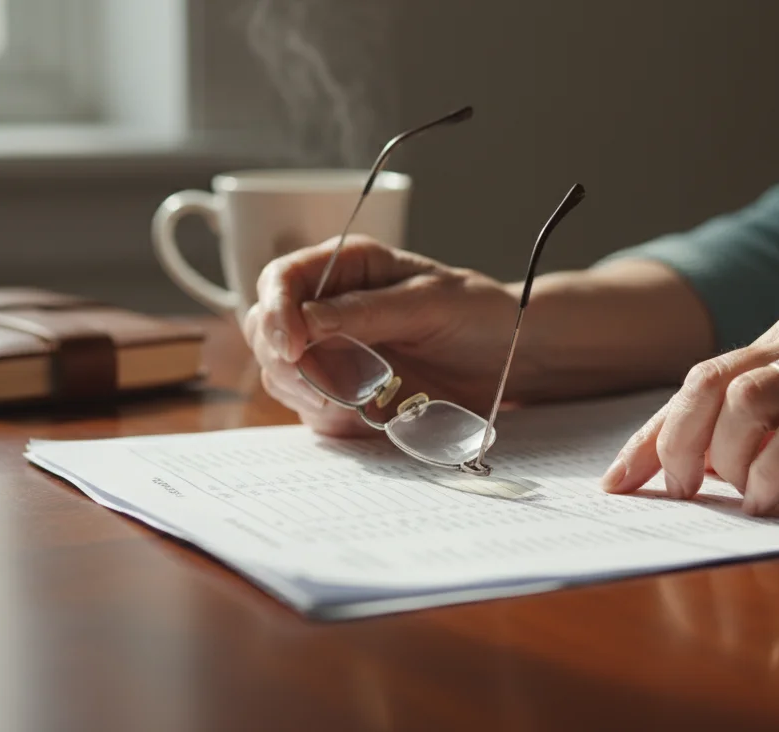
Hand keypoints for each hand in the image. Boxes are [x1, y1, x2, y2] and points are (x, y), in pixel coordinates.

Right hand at [241, 236, 520, 435]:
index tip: (293, 348)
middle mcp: (330, 307)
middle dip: (288, 363)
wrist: (511, 358)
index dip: (276, 313)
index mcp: (348, 266)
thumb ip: (367, 311)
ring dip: (310, 395)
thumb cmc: (478, 314)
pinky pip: (312, 410)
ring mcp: (333, 351)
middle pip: (267, 332)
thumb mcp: (430, 303)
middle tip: (329, 389)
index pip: (280, 280)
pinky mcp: (343, 391)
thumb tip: (306, 319)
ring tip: (362, 401)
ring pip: (282, 376)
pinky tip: (371, 414)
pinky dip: (333, 417)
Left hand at [601, 311, 778, 513]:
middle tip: (677, 492)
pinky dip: (772, 471)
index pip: (701, 382)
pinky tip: (768, 499)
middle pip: (708, 383)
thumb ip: (778, 421)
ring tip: (729, 497)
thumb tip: (707, 466)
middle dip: (674, 444)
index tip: (619, 480)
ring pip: (746, 401)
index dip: (652, 434)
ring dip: (722, 458)